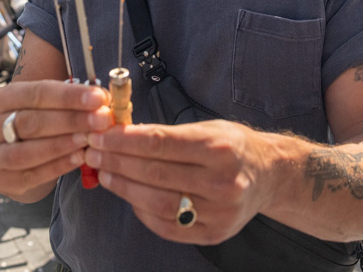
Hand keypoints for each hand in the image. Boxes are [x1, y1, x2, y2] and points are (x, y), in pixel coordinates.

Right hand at [0, 79, 111, 200]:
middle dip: (71, 120)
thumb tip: (103, 99)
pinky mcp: (0, 180)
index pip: (37, 92)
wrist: (12, 162)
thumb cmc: (37, 128)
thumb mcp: (47, 109)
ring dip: (62, 144)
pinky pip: (30, 174)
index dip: (69, 95)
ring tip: (89, 140)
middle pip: (31, 121)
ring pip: (26, 151)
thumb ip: (70, 103)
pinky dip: (57, 167)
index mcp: (4, 98)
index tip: (98, 97)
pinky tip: (79, 159)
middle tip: (101, 120)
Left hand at [85, 120, 274, 244]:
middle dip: (117, 161)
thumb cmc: (232, 146)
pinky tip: (128, 195)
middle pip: (154, 173)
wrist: (269, 176)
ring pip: (156, 203)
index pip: (159, 144)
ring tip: (104, 172)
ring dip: (123, 187)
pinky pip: (166, 226)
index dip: (124, 140)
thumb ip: (166, 133)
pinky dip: (141, 210)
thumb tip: (119, 134)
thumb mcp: (207, 128)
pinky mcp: (213, 234)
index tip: (100, 134)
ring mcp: (218, 213)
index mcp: (219, 149)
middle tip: (93, 151)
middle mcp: (222, 183)